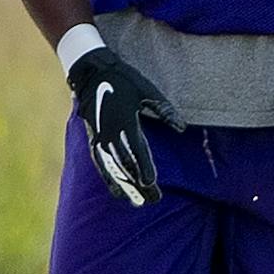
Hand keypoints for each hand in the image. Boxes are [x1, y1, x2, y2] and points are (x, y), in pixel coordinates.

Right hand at [65, 48, 185, 206]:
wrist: (92, 71)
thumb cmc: (125, 80)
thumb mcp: (148, 91)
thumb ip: (164, 110)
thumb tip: (181, 128)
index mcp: (125, 121)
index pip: (136, 150)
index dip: (144, 167)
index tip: (150, 182)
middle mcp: (109, 132)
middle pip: (125, 163)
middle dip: (138, 183)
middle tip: (152, 199)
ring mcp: (99, 136)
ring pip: (111, 167)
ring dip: (123, 185)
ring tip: (136, 202)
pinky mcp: (93, 137)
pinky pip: (99, 162)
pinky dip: (107, 177)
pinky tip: (116, 190)